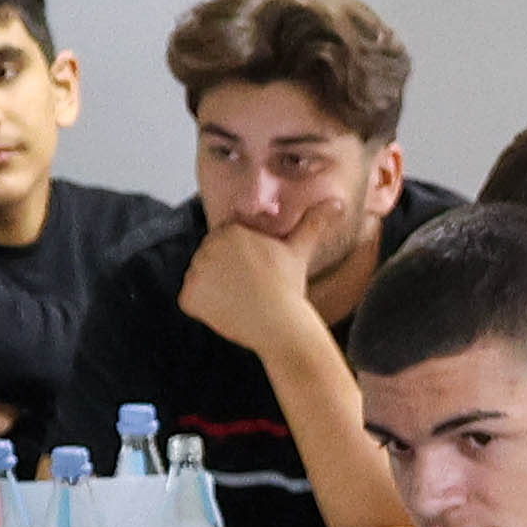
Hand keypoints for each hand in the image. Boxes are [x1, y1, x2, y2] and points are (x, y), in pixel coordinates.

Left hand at [180, 207, 328, 366]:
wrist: (280, 324)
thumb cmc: (290, 286)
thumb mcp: (300, 249)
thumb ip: (313, 222)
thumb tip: (338, 202)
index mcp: (230, 230)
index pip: (226, 241)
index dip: (241, 258)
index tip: (255, 272)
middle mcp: (208, 246)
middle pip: (210, 258)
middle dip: (225, 272)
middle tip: (250, 288)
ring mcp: (195, 272)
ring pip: (200, 279)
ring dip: (214, 289)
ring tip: (240, 300)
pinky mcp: (188, 296)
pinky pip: (190, 300)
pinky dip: (203, 308)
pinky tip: (227, 312)